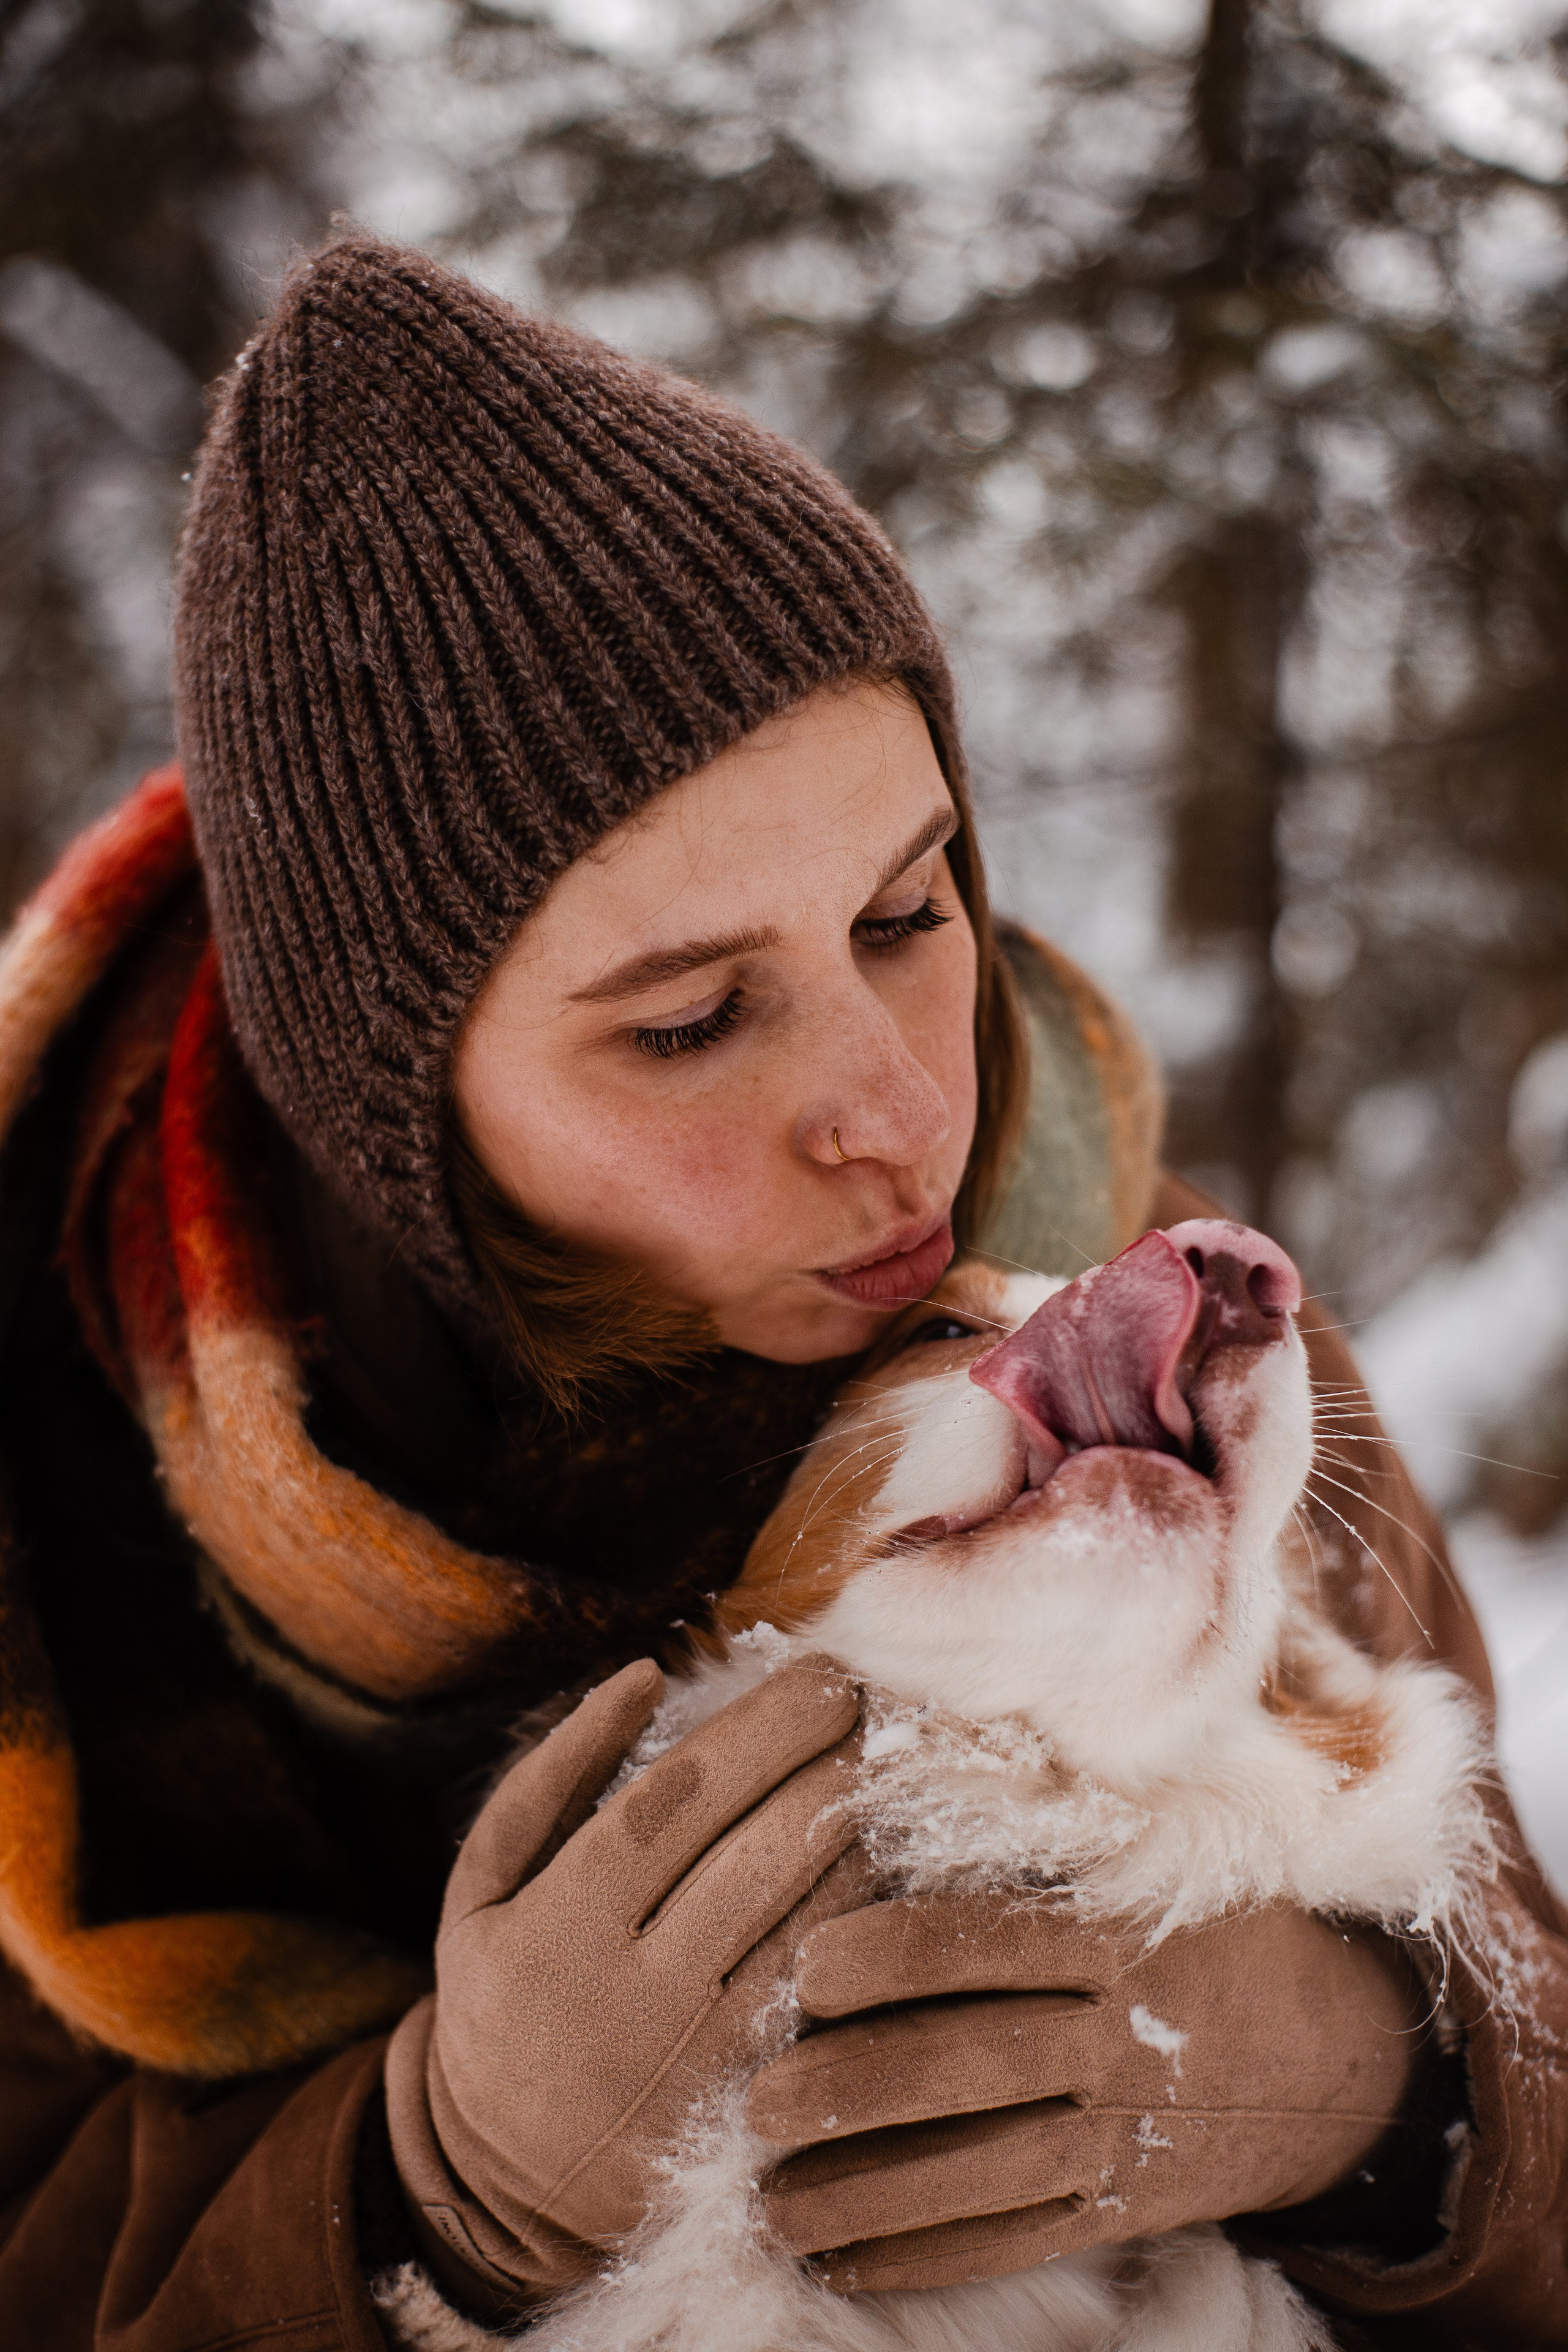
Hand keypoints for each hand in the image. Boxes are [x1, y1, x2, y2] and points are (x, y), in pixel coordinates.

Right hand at [385, 1654, 862, 2311]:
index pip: (679, 1796)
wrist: (506, 2194)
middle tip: (868, 1702)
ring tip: (887, 1763)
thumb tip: (643, 1673)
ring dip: (859, 1829)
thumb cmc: (503, 2003)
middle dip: (827, 1760)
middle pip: (756, 1849)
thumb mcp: (480, 1891)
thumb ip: (550, 1776)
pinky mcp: (750, 2101)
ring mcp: (697, 2056)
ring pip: (806, 1917)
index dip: (761, 1727)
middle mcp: (630, 1990)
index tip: (819, 1673)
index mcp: (557, 1923)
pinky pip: (826, 1991)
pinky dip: (866, 1918)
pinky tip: (888, 1859)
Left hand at [748, 1894, 1427, 2291]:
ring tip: (772, 2202)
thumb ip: (1045, 1840)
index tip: (807, 1966)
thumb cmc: (1209, 1921)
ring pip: (983, 2171)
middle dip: (858, 2091)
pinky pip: (1017, 2237)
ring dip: (870, 2194)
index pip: (988, 1943)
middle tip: (756, 2104)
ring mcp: (1124, 2130)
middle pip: (973, 2066)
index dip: (896, 1956)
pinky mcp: (1125, 2203)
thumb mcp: (1154, 1860)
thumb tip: (905, 1782)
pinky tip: (844, 2257)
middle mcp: (1118, 2037)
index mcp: (1115, 1934)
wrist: (1340, 2048)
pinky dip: (928, 2254)